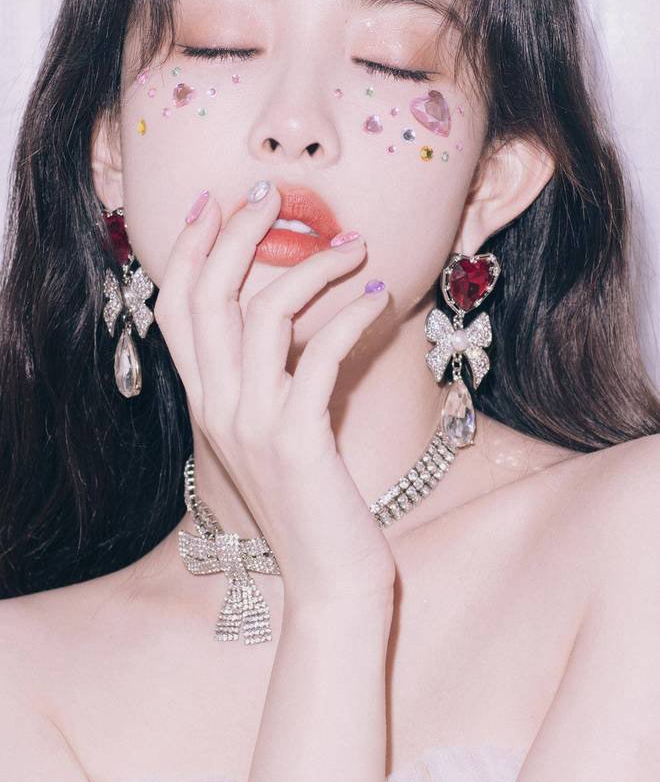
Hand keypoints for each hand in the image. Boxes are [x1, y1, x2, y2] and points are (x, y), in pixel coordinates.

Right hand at [153, 181, 396, 613]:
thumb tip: (293, 313)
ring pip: (263, 315)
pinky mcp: (297, 440)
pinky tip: (380, 299)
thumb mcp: (276, 433)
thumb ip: (270, 378)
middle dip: (238, 235)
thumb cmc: (313, 506)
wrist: (329, 584)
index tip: (212, 202)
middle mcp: (216, 408)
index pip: (175, 308)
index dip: (188, 249)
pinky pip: (318, 356)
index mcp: (204, 403)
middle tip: (274, 197)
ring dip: (313, 269)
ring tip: (357, 247)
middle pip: (208, 296)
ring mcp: (252, 424)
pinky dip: (350, 316)